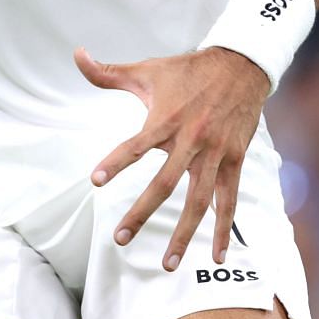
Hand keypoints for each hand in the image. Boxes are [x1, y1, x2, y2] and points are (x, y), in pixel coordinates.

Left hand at [79, 45, 270, 269]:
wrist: (241, 65)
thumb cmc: (189, 70)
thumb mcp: (148, 69)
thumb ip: (108, 72)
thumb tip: (77, 55)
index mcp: (166, 120)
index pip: (136, 144)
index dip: (116, 162)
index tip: (96, 181)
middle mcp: (191, 140)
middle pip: (164, 183)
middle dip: (141, 213)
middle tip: (120, 238)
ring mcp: (214, 154)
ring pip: (198, 201)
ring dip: (183, 234)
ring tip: (167, 263)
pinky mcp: (234, 162)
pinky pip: (229, 201)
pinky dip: (224, 230)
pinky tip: (217, 256)